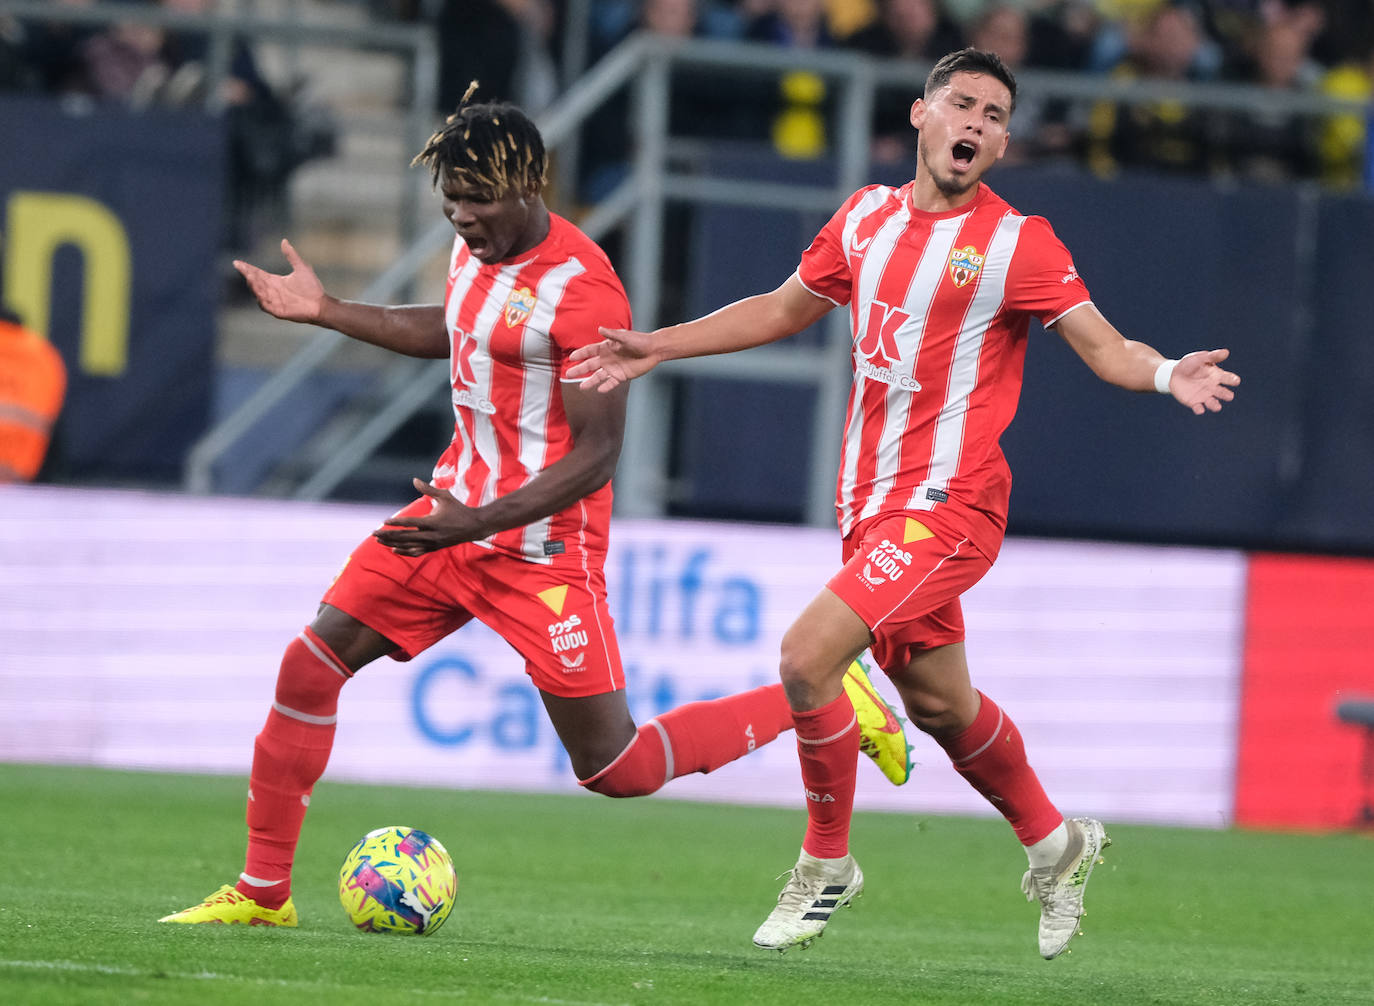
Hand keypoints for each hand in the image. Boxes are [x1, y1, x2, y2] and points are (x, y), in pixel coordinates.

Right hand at [232, 238, 325, 322]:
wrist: (321, 304)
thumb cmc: (312, 288)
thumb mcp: (301, 268)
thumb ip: (291, 255)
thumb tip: (284, 241)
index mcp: (275, 281)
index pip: (257, 274)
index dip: (247, 269)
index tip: (237, 262)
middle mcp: (272, 291)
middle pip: (256, 283)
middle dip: (249, 276)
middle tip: (244, 269)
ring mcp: (274, 301)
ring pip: (259, 293)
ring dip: (254, 286)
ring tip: (251, 277)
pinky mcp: (278, 311)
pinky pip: (266, 305)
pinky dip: (261, 299)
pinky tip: (259, 293)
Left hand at [371, 479, 485, 555]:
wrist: (474, 527)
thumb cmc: (458, 509)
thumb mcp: (445, 496)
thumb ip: (428, 489)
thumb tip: (414, 480)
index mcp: (433, 522)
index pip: (410, 523)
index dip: (396, 522)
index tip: (384, 521)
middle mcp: (431, 535)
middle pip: (405, 537)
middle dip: (388, 535)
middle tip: (374, 533)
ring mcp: (432, 544)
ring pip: (408, 546)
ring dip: (393, 543)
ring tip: (379, 541)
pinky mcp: (434, 548)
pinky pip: (416, 552)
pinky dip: (405, 551)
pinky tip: (394, 550)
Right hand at [565, 327, 659, 391]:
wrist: (653, 350)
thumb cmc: (639, 340)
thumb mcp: (625, 336)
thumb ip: (612, 334)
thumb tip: (599, 329)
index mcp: (606, 347)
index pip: (589, 351)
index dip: (580, 354)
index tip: (571, 357)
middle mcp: (607, 359)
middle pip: (590, 365)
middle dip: (579, 369)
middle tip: (568, 374)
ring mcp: (613, 368)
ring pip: (598, 376)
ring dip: (590, 382)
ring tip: (581, 388)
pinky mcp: (621, 376)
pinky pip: (611, 383)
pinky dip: (606, 387)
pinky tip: (599, 390)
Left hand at [1170, 349, 1239, 414]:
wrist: (1173, 374)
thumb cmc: (1189, 364)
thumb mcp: (1199, 358)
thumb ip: (1212, 356)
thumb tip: (1226, 352)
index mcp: (1217, 376)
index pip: (1227, 378)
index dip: (1232, 380)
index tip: (1236, 381)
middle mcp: (1213, 388)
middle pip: (1223, 393)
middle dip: (1226, 395)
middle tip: (1229, 396)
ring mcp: (1204, 396)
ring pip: (1213, 403)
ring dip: (1215, 405)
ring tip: (1217, 407)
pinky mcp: (1194, 403)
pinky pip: (1198, 408)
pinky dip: (1199, 410)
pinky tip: (1199, 409)